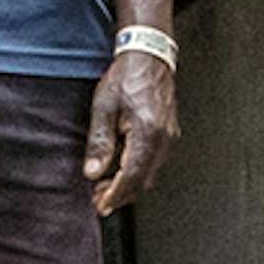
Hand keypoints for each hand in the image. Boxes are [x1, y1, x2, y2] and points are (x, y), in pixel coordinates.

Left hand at [80, 46, 181, 212]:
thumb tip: (93, 172)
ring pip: (151, 174)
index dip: (116, 194)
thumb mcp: (104, 107)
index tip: (101, 206)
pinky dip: (138, 173)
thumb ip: (99, 142)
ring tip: (106, 187)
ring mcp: (170, 137)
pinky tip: (121, 170)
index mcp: (148, 132)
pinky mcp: (169, 135)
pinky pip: (155, 163)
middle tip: (99, 201)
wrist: (149, 57)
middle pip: (144, 181)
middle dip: (122, 194)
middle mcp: (164, 139)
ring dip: (130, 185)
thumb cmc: (126, 77)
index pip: (132, 175)